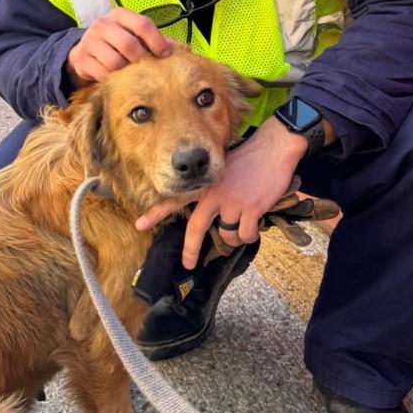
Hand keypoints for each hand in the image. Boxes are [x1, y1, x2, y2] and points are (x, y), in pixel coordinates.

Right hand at [65, 9, 175, 85]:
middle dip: (140, 59)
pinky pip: (102, 73)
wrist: (84, 51)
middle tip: (145, 67)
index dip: (157, 41)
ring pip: (115, 62)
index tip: (164, 55)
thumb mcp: (133, 35)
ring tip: (129, 73)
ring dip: (125, 71)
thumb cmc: (117, 43)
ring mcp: (89, 41)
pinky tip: (115, 78)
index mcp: (119, 15)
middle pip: (128, 44)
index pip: (143, 24)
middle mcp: (102, 24)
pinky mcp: (80, 58)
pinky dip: (112, 79)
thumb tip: (178, 51)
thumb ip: (154, 40)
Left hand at [133, 122, 308, 268]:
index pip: (174, 201)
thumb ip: (211, 188)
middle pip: (196, 228)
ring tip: (240, 230)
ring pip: (226, 235)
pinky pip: (246, 235)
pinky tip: (253, 227)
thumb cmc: (248, 158)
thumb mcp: (220, 169)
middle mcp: (213, 195)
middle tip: (188, 264)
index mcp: (204, 186)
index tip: (139, 225)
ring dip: (233, 239)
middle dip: (190, 250)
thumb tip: (210, 210)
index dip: (156, 214)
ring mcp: (232, 202)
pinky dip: (249, 236)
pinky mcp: (251, 208)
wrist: (273, 148)